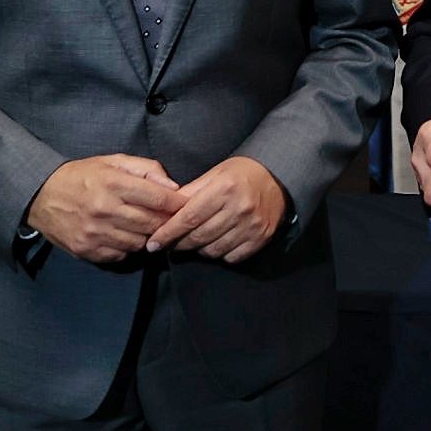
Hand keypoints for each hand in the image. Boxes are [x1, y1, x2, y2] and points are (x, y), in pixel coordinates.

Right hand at [26, 154, 182, 262]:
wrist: (41, 195)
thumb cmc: (82, 175)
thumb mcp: (113, 161)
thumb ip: (146, 169)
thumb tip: (173, 187)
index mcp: (113, 183)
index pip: (158, 199)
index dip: (176, 204)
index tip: (184, 205)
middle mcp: (104, 209)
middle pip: (151, 223)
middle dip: (164, 221)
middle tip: (167, 218)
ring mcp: (94, 233)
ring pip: (138, 242)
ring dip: (145, 235)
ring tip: (141, 225)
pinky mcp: (86, 250)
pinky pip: (120, 255)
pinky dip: (126, 247)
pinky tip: (122, 235)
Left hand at [144, 156, 287, 262]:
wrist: (278, 178)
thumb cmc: (241, 174)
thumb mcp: (214, 174)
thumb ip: (189, 192)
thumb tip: (164, 211)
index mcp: (224, 189)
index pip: (188, 218)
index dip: (167, 233)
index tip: (153, 243)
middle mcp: (239, 208)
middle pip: (199, 237)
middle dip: (179, 243)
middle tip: (168, 244)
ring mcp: (252, 225)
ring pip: (213, 250)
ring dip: (198, 250)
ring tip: (193, 241)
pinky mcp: (261, 238)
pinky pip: (231, 257)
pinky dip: (219, 254)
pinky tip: (215, 243)